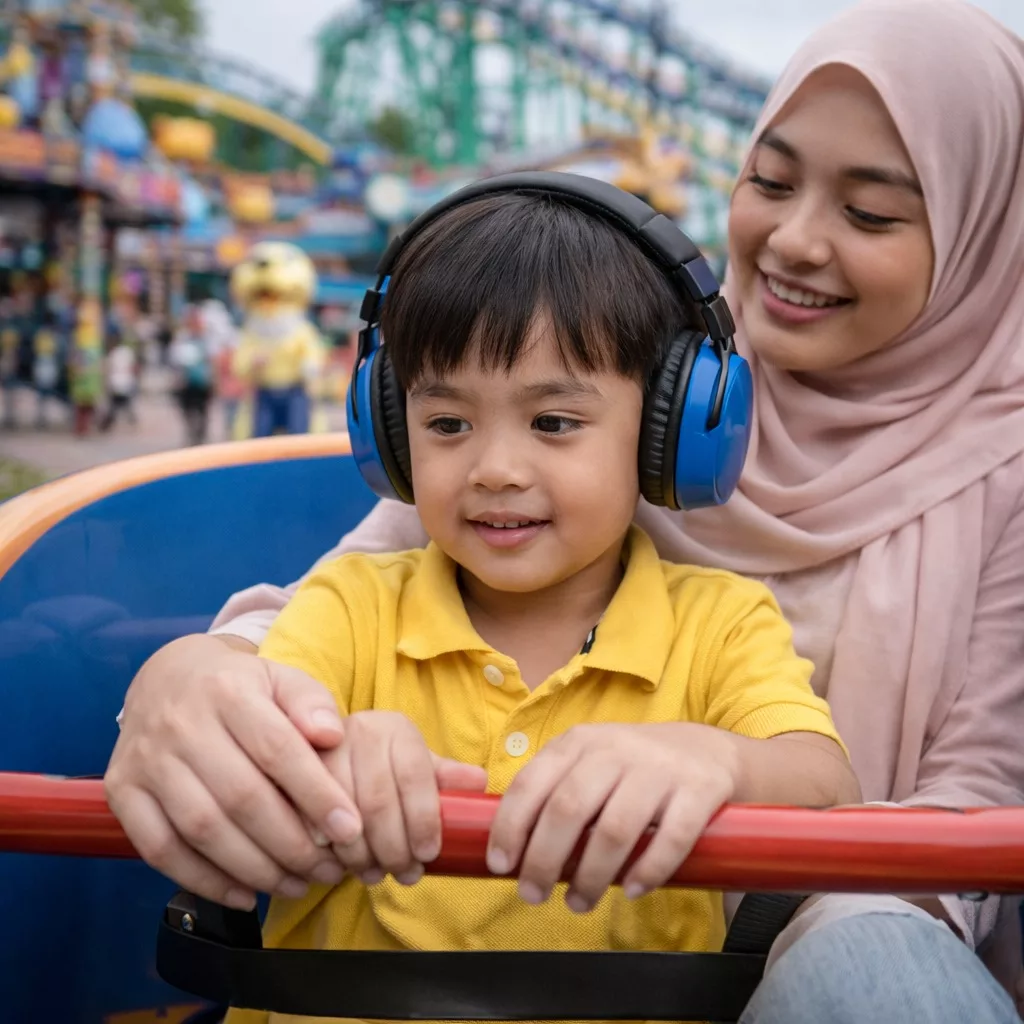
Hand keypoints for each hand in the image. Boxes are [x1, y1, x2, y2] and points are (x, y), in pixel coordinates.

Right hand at [105, 634, 361, 909]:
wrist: (168, 677)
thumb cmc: (241, 687)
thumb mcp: (282, 678)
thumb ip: (312, 704)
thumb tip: (332, 736)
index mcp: (228, 691)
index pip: (277, 749)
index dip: (316, 794)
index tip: (349, 829)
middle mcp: (180, 724)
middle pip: (240, 797)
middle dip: (291, 844)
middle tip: (327, 870)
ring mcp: (146, 760)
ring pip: (202, 829)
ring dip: (254, 869)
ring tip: (296, 885)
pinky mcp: (122, 791)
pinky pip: (160, 850)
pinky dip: (204, 881)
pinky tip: (245, 894)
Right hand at [320, 711, 487, 885]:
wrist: (325, 749)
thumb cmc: (383, 766)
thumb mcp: (416, 765)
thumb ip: (444, 776)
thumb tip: (479, 782)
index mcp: (395, 728)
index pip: (415, 776)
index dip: (424, 819)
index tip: (428, 854)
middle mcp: (360, 731)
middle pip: (379, 800)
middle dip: (393, 847)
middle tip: (404, 873)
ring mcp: (323, 750)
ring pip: (343, 813)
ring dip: (361, 854)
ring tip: (375, 874)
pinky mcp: (294, 774)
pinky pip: (308, 819)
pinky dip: (326, 849)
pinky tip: (340, 864)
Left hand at [486, 723, 738, 912]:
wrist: (711, 750)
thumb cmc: (635, 768)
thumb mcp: (591, 764)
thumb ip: (556, 794)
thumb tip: (514, 851)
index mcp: (579, 742)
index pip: (531, 782)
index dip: (510, 826)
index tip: (500, 865)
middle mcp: (616, 749)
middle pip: (568, 808)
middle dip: (543, 860)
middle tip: (533, 895)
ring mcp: (659, 768)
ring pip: (615, 829)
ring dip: (591, 876)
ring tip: (579, 903)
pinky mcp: (699, 790)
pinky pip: (671, 837)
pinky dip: (648, 871)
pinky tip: (631, 890)